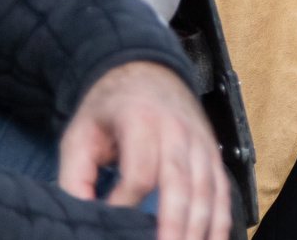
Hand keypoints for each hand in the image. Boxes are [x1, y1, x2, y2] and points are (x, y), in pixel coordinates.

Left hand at [57, 61, 230, 239]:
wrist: (145, 72)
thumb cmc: (108, 110)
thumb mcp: (79, 135)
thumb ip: (74, 178)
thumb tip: (80, 217)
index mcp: (140, 120)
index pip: (139, 173)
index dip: (123, 204)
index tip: (108, 224)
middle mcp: (177, 129)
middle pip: (180, 183)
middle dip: (173, 224)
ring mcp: (200, 140)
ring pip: (206, 189)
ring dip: (200, 226)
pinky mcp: (212, 151)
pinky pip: (222, 188)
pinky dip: (221, 217)